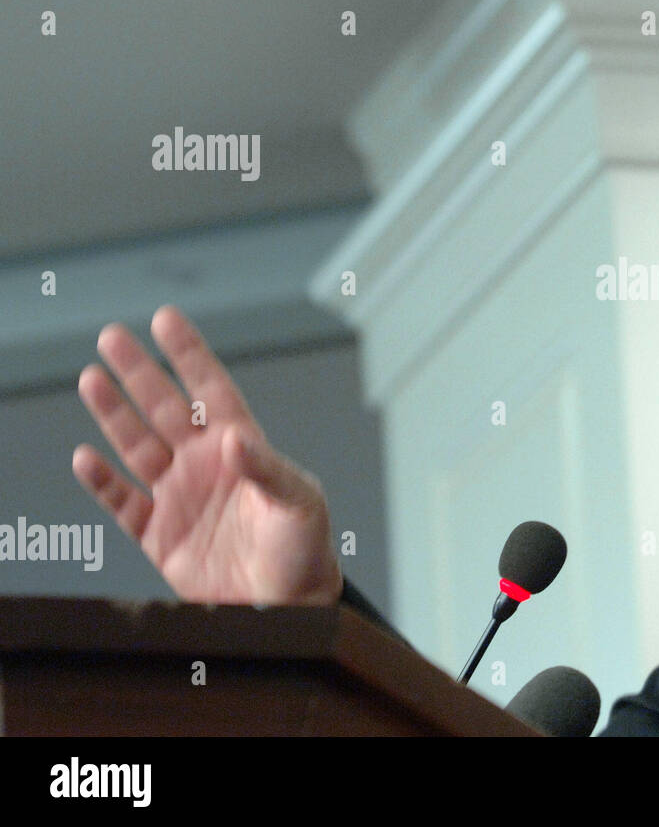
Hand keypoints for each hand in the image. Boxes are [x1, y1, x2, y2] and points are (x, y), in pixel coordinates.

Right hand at [72, 305, 342, 604]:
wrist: (289, 608)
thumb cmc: (305, 549)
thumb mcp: (300, 503)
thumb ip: (268, 469)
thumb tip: (234, 438)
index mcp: (244, 447)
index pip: (210, 390)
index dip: (189, 354)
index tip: (166, 319)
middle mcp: (206, 464)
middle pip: (165, 408)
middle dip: (139, 372)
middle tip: (112, 336)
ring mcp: (180, 496)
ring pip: (137, 445)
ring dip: (114, 415)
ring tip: (91, 379)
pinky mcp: (160, 535)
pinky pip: (122, 503)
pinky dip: (101, 482)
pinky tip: (85, 458)